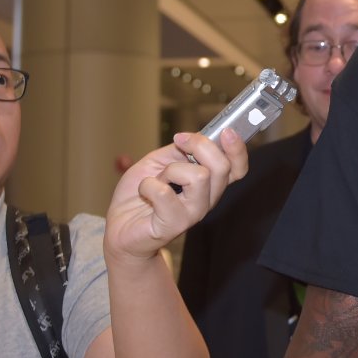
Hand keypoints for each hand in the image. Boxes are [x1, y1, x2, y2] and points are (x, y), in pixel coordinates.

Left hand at [104, 129, 248, 262]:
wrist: (120, 224)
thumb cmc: (142, 193)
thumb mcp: (161, 160)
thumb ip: (182, 150)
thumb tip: (198, 137)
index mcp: (209, 183)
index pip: (237, 168)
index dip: (238, 149)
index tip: (226, 131)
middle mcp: (207, 199)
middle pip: (222, 167)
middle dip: (200, 145)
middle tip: (179, 142)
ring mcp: (193, 213)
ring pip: (198, 176)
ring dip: (171, 170)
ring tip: (158, 179)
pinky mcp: (174, 225)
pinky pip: (164, 193)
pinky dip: (148, 185)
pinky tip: (145, 192)